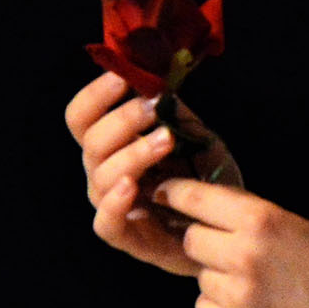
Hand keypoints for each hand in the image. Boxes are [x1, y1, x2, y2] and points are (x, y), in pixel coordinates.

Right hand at [65, 71, 239, 276]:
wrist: (227, 225)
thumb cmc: (203, 176)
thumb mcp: (193, 134)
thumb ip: (173, 109)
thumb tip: (159, 70)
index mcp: (110, 144)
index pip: (81, 117)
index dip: (95, 95)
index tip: (121, 78)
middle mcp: (102, 173)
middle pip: (91, 142)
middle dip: (122, 120)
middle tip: (154, 108)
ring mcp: (111, 205)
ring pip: (101, 177)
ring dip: (132, 154)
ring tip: (166, 141)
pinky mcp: (126, 238)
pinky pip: (106, 223)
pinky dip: (114, 203)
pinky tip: (132, 186)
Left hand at [154, 175, 308, 307]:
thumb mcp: (293, 223)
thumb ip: (248, 215)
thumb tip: (198, 203)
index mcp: (260, 219)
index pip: (194, 198)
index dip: (175, 194)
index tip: (165, 195)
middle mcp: (244, 253)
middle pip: (190, 240)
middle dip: (205, 243)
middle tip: (231, 252)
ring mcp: (238, 294)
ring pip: (199, 277)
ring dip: (216, 278)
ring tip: (253, 285)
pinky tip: (249, 307)